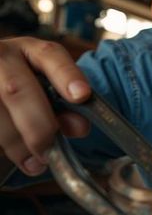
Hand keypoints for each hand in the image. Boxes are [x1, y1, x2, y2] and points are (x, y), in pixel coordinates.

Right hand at [0, 37, 90, 175]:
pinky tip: (14, 157)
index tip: (81, 95)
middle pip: (16, 89)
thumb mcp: (45, 89)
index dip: (67, 76)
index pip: (50, 55)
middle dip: (37, 126)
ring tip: (33, 163)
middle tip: (48, 152)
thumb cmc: (24, 88)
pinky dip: (3, 147)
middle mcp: (1, 56)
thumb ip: (66, 107)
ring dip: (15, 144)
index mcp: (30, 50)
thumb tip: (79, 127)